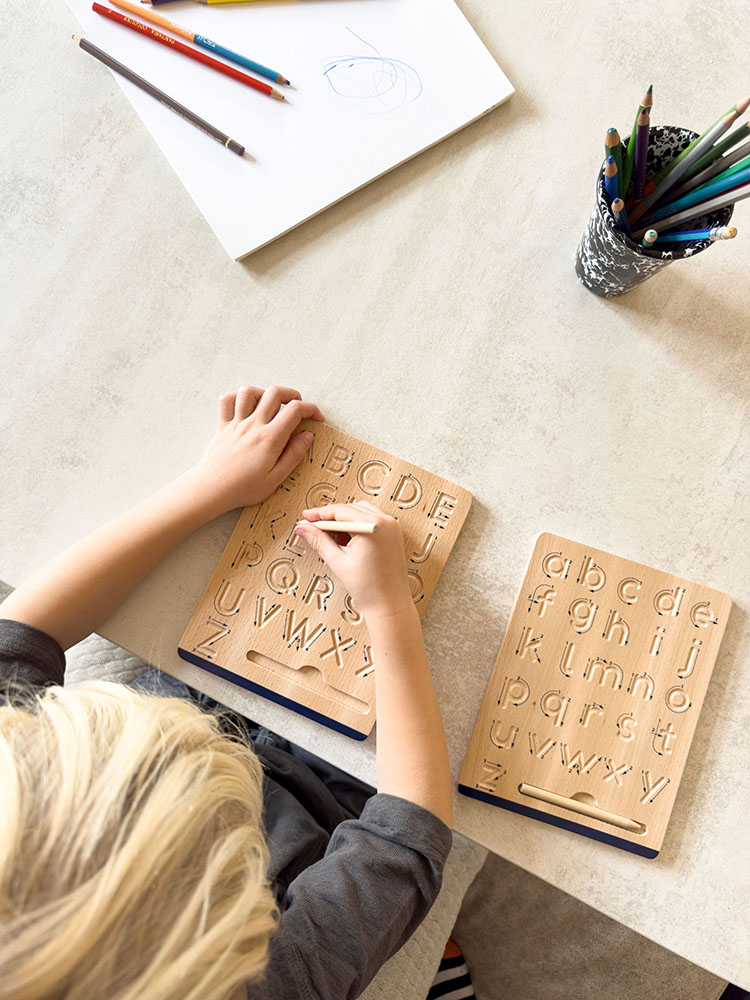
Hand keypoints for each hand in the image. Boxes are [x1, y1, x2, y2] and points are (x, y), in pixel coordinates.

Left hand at [191, 385, 323, 516]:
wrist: (212, 490)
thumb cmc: (243, 488)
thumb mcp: (276, 478)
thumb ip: (294, 454)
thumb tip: (308, 436)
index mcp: (270, 438)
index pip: (295, 410)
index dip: (310, 409)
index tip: (316, 417)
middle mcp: (253, 425)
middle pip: (274, 392)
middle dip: (292, 394)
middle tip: (297, 406)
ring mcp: (236, 423)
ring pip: (249, 391)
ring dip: (264, 392)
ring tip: (270, 404)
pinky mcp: (223, 426)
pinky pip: (226, 400)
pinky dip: (236, 397)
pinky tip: (245, 405)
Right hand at [295, 501, 413, 621]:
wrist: (390, 604)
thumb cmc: (370, 588)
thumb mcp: (338, 561)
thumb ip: (318, 541)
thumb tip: (304, 529)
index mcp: (373, 527)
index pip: (340, 511)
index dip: (320, 513)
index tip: (306, 517)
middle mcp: (386, 522)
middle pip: (351, 509)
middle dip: (331, 518)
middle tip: (313, 528)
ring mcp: (392, 527)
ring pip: (361, 512)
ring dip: (344, 521)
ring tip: (331, 539)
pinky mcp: (394, 534)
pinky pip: (371, 520)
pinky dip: (356, 526)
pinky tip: (346, 541)